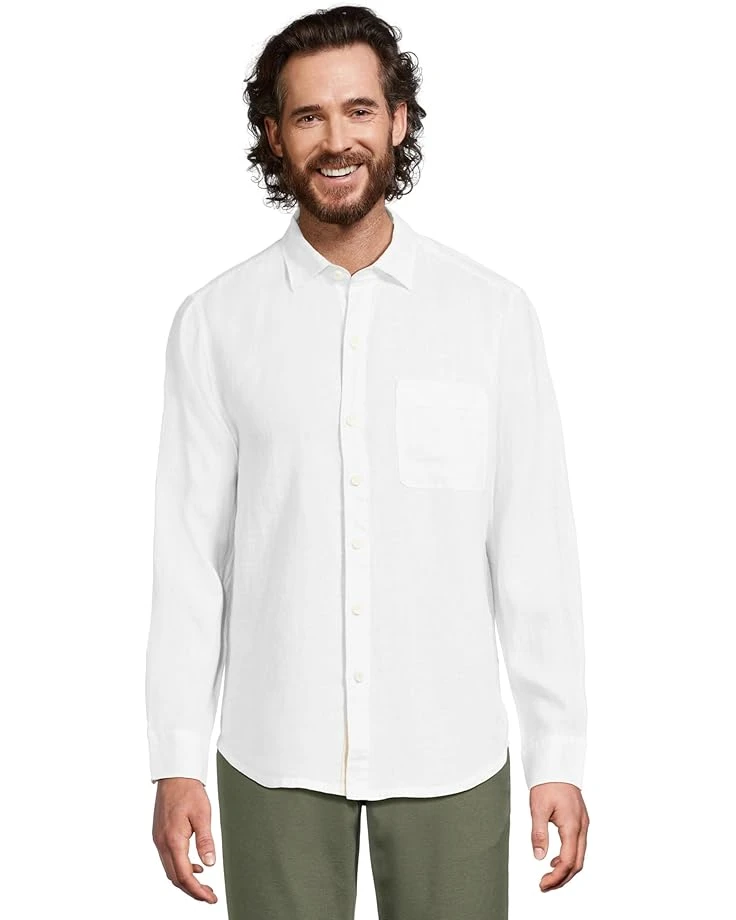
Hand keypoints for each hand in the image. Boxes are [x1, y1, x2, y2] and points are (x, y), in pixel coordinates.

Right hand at [152, 777, 218, 903]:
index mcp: (173, 840)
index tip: (210, 898)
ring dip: (186, 880)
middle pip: (175, 877)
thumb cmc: (188, 791)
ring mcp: (159, 839)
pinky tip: (195, 865)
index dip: (197, 891)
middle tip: (209, 895)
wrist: (174, 775)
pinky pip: (168, 859)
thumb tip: (210, 862)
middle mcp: (162, 843)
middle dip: (192, 890)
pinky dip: (180, 867)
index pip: (184, 875)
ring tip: (204, 884)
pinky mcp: (160, 835)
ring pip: (170, 870)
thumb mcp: (203, 815)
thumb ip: (206, 841)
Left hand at [529, 781, 588, 891]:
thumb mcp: (538, 807)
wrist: (557, 765)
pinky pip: (578, 846)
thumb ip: (539, 833)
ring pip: (579, 856)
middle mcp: (582, 827)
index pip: (567, 861)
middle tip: (545, 886)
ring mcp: (583, 824)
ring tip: (549, 877)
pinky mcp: (580, 821)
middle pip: (577, 863)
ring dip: (566, 870)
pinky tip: (555, 860)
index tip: (542, 884)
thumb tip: (539, 856)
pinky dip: (568, 858)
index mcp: (572, 826)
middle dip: (562, 878)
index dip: (555, 877)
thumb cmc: (548, 782)